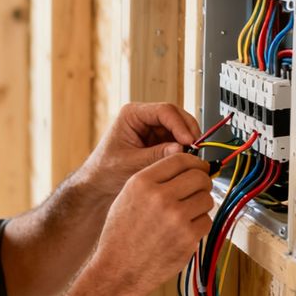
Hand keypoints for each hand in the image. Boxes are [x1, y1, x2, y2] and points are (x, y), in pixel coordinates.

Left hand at [81, 103, 202, 199]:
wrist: (98, 184)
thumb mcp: (131, 164)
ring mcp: (153, 129)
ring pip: (180, 128)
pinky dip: (184, 150)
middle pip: (176, 116)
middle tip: (197, 150)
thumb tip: (180, 150)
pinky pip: (178, 141)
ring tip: (192, 158)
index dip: (180, 125)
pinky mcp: (159, 142)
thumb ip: (155, 156)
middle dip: (188, 132)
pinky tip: (186, 161)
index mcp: (132, 114)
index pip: (164, 111)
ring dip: (188, 142)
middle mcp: (144, 118)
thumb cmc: (105, 170)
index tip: (189, 141)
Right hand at [91, 153, 213, 295]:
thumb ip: (155, 180)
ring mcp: (176, 218)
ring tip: (185, 216)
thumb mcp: (127, 197)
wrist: (118, 271)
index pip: (180, 159)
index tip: (200, 168)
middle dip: (202, 183)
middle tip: (197, 191)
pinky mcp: (188, 238)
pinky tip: (183, 232)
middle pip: (199, 177)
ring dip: (201, 206)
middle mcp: (160, 196)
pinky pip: (206, 221)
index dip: (195, 162)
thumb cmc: (122, 235)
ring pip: (206, 199)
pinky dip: (199, 226)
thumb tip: (188, 168)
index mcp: (142, 182)